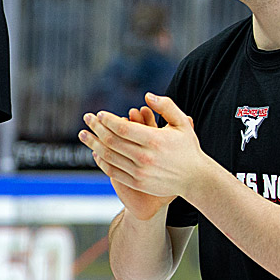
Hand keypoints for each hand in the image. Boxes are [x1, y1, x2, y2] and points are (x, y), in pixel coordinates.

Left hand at [79, 93, 209, 200]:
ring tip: (84, 134)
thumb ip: (166, 106)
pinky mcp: (138, 183)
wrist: (195, 179)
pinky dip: (101, 161)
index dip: (108, 120)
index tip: (99, 113)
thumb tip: (147, 95)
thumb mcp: (182, 123)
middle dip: (96, 128)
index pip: (123, 128)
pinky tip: (95, 152)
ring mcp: (140, 172)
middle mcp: (145, 157)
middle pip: (112, 141)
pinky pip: (113, 171)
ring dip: (93, 144)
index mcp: (155, 140)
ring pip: (109, 156)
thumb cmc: (188, 148)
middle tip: (86, 118)